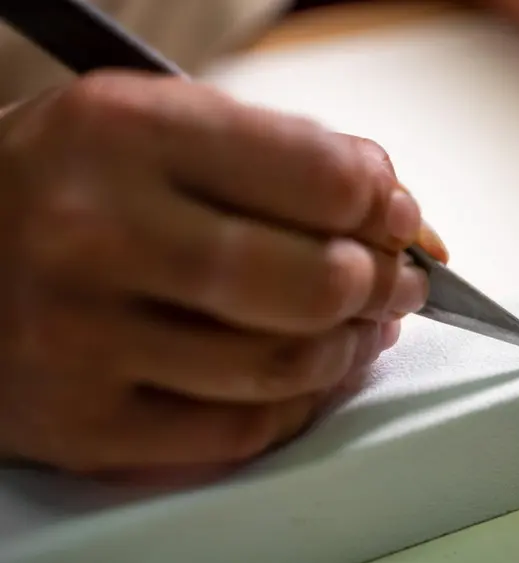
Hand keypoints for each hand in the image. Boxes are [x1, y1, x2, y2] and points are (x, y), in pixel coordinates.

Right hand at [0, 72, 444, 475]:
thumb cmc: (63, 187)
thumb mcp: (155, 128)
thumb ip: (281, 156)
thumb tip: (407, 219)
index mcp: (124, 134)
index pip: (320, 177)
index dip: (383, 203)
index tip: (396, 216)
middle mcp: (96, 233)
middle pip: (313, 283)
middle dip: (382, 284)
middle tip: (396, 280)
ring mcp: (83, 339)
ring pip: (285, 364)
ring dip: (351, 348)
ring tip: (362, 325)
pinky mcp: (82, 424)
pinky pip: (241, 431)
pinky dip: (302, 405)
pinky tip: (312, 376)